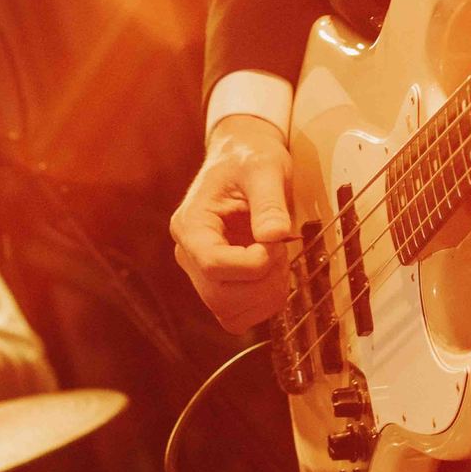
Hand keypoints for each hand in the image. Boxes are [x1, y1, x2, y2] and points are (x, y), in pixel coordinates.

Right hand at [170, 115, 293, 331]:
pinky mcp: (219, 283)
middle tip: (281, 249)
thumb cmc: (249, 157)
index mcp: (191, 224)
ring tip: (278, 257)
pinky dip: (263, 302)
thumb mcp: (264, 168)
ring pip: (229, 313)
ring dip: (265, 294)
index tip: (277, 242)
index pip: (213, 264)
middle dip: (262, 281)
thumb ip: (269, 201)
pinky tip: (274, 271)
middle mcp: (189, 253)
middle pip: (220, 297)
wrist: (244, 156)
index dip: (252, 264)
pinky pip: (238, 315)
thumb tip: (275, 235)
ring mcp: (202, 272)